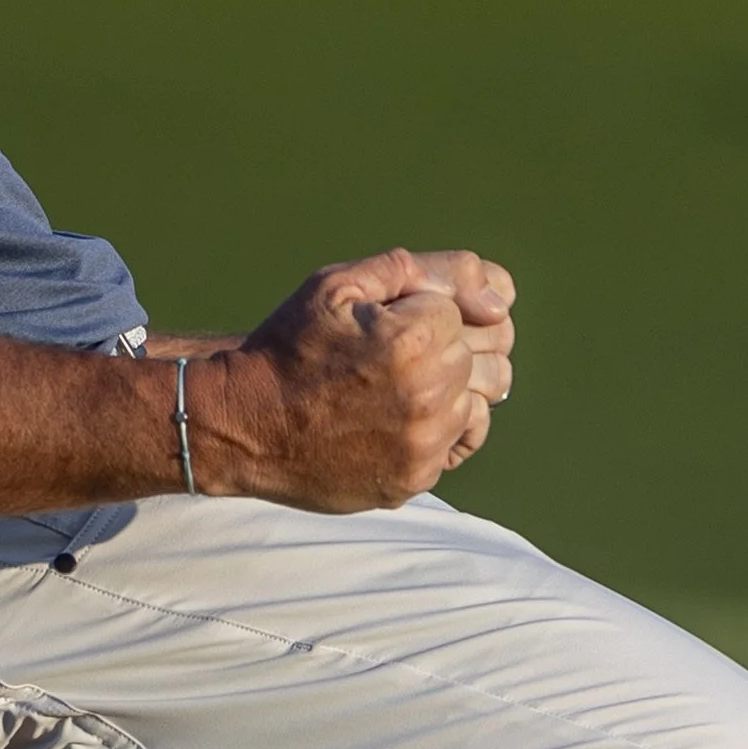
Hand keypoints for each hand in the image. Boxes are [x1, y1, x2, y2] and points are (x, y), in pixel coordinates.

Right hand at [196, 246, 515, 513]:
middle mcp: (428, 394)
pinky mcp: (416, 478)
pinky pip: (462, 441)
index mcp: (413, 338)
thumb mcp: (337, 284)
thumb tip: (502, 295)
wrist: (245, 424)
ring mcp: (425, 443)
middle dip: (447, 342)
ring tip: (402, 381)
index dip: (422, 308)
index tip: (380, 322)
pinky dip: (442, 424)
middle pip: (483, 354)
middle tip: (396, 349)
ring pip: (482, 398)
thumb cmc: (290, 346)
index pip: (463, 309)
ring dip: (450, 384)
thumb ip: (422, 271)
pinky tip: (403, 414)